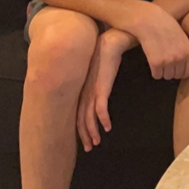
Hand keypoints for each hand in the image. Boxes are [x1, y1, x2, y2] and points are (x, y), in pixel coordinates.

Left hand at [76, 29, 132, 150]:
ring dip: (93, 131)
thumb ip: (96, 83)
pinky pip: (101, 107)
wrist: (110, 41)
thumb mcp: (97, 72)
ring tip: (97, 142)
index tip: (85, 141)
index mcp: (81, 90)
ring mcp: (92, 90)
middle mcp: (84, 92)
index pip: (77, 114)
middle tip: (89, 148)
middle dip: (84, 135)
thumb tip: (99, 92)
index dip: (80, 129)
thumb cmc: (105, 55)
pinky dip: (103, 119)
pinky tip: (107, 127)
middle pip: (80, 119)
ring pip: (89, 116)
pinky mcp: (101, 86)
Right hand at [129, 3, 188, 79]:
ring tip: (159, 59)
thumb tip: (185, 66)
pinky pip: (156, 75)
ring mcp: (168, 61)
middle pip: (177, 76)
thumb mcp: (182, 37)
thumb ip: (185, 51)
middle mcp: (180, 58)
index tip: (177, 67)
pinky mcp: (156, 63)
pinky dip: (154, 71)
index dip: (182, 71)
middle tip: (166, 62)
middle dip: (171, 71)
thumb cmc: (166, 26)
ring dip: (163, 71)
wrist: (150, 21)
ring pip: (166, 76)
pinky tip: (153, 60)